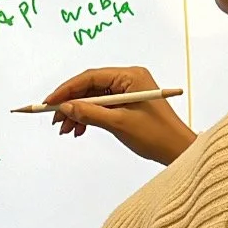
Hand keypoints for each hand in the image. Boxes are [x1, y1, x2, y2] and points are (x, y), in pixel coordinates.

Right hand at [43, 67, 195, 167]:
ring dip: (78, 112)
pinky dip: (89, 117)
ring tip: (66, 129)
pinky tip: (79, 130)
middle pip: (90, 86)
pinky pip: (102, 105)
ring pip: (94, 97)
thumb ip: (91, 113)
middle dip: (71, 103)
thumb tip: (66, 107)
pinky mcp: (128, 103)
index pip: (91, 77)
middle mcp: (130, 79)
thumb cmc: (157, 135)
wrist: (177, 151)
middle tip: (55, 119)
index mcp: (131, 76)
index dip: (67, 89)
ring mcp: (129, 90)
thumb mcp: (119, 124)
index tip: (50, 102)